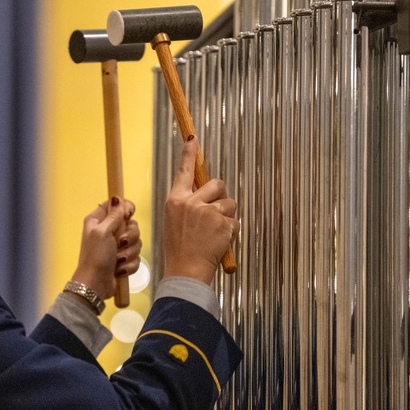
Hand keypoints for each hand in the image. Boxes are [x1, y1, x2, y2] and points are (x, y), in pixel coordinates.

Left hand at [71, 197, 141, 301]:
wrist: (96, 285)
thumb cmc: (96, 256)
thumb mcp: (103, 232)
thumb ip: (113, 215)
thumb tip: (117, 197)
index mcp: (98, 221)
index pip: (116, 205)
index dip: (125, 208)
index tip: (129, 215)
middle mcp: (108, 231)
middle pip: (131, 224)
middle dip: (130, 237)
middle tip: (121, 244)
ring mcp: (116, 247)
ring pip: (136, 242)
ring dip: (129, 253)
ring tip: (118, 260)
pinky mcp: (123, 260)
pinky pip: (136, 257)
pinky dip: (129, 264)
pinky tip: (120, 270)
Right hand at [163, 136, 238, 284]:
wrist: (185, 271)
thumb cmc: (180, 250)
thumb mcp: (175, 222)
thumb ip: (188, 205)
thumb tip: (206, 195)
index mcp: (175, 200)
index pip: (183, 171)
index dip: (189, 154)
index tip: (193, 138)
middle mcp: (190, 201)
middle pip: (217, 184)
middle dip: (221, 196)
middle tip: (215, 215)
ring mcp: (207, 211)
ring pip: (229, 203)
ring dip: (227, 217)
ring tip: (214, 234)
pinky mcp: (222, 223)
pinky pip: (235, 221)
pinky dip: (231, 232)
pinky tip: (219, 242)